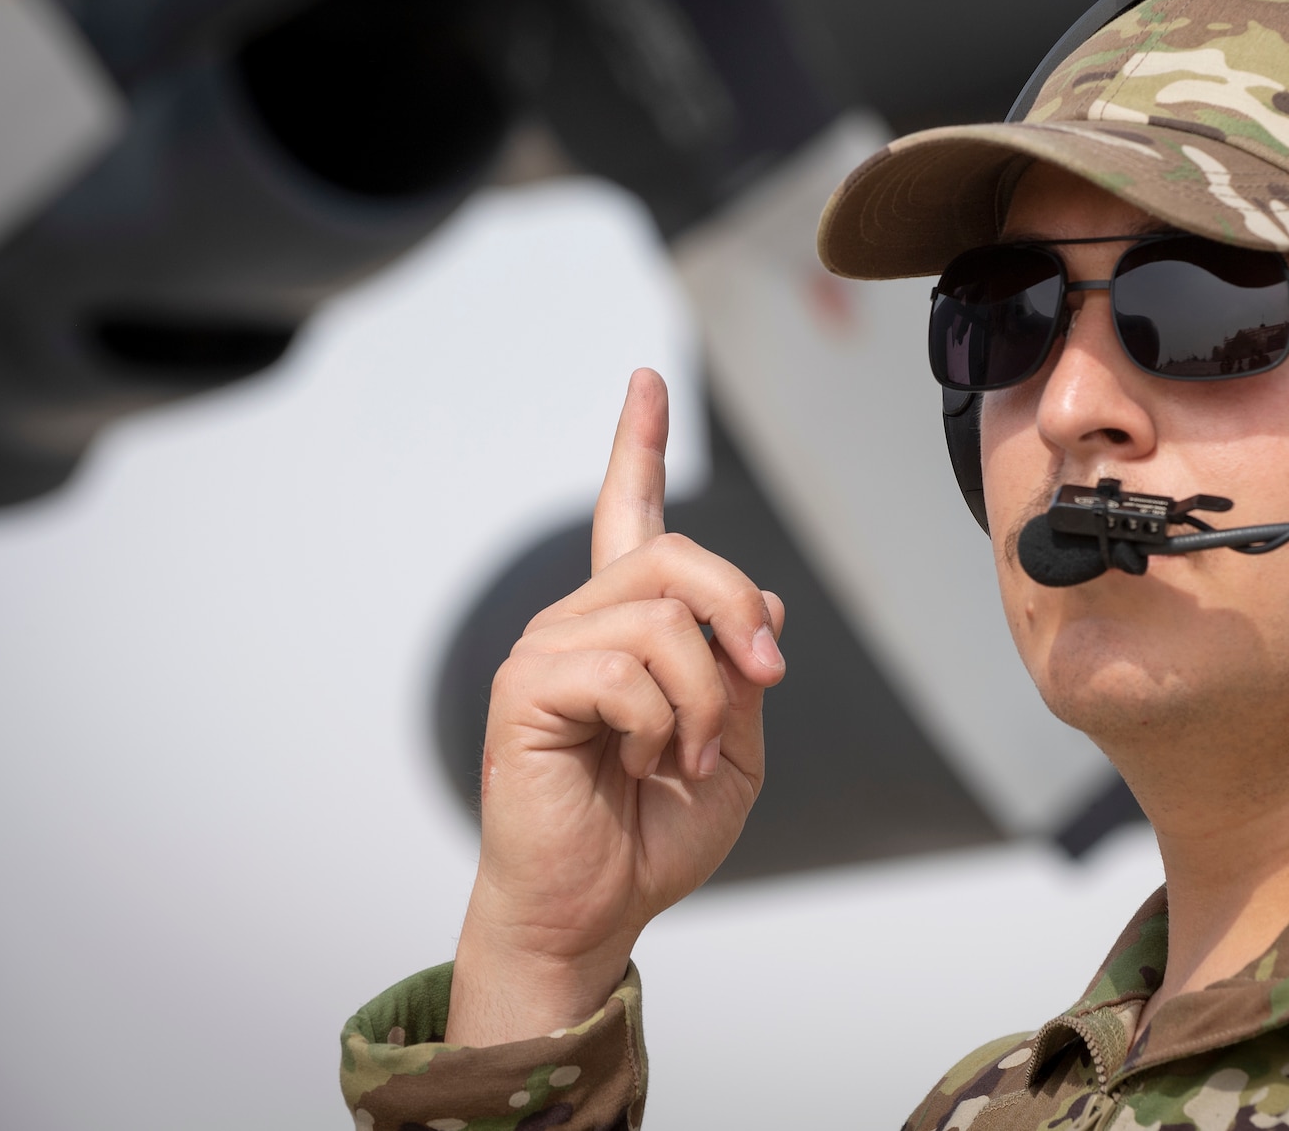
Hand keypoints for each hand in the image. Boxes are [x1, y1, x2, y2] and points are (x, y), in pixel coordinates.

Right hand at [446, 369, 785, 1044]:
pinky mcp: (527, 685)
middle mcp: (580, 622)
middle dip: (739, 617)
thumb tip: (756, 604)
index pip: (632, 514)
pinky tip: (634, 766)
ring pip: (664, 618)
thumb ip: (743, 669)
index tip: (647, 381)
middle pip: (679, 557)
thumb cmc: (653, 833)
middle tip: (762, 685)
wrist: (596, 908)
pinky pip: (628, 669)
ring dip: (705, 703)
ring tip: (683, 759)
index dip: (640, 445)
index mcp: (628, 628)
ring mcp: (548, 648)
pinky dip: (661, 727)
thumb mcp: (738, 744)